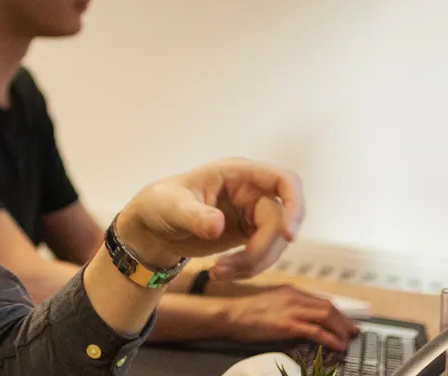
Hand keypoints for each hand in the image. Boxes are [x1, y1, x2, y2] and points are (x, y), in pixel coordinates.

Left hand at [115, 158, 302, 280]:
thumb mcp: (172, 207)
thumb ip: (195, 215)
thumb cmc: (160, 204)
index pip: (284, 180)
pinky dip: (247, 269)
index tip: (288, 236)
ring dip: (252, 264)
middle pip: (281, 221)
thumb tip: (217, 226)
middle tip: (231, 267)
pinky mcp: (249, 235)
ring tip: (216, 273)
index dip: (295, 205)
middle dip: (262, 250)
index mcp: (236, 173)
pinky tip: (219, 274)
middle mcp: (250, 191)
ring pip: (275, 244)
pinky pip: (262, 255)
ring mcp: (252, 214)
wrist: (152, 228)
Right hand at [221, 285, 359, 351]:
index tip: (346, 321)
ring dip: (341, 329)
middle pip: (328, 306)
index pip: (321, 300)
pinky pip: (316, 331)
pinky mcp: (287, 324)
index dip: (338, 312)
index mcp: (290, 291)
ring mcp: (291, 310)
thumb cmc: (246, 310)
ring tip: (348, 340)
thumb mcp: (271, 301)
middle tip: (354, 332)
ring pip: (326, 316)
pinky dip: (330, 339)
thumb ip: (288, 305)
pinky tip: (337, 345)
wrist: (230, 314)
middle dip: (345, 320)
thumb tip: (303, 316)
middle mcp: (294, 297)